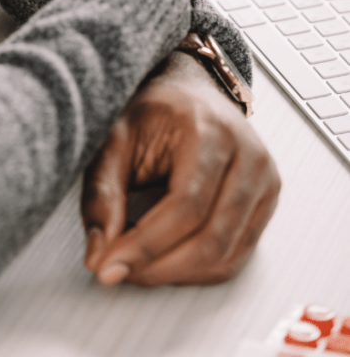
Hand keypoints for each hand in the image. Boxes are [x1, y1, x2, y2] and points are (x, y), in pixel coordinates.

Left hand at [81, 52, 280, 286]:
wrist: (191, 91)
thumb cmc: (156, 110)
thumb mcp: (115, 138)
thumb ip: (103, 193)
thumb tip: (97, 254)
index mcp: (210, 129)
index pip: (185, 206)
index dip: (145, 245)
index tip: (109, 265)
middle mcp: (248, 155)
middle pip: (211, 238)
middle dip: (159, 267)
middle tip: (119, 271)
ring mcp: (264, 180)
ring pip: (226, 256)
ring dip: (176, 274)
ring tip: (137, 265)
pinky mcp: (267, 201)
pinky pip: (237, 256)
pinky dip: (197, 270)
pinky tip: (166, 260)